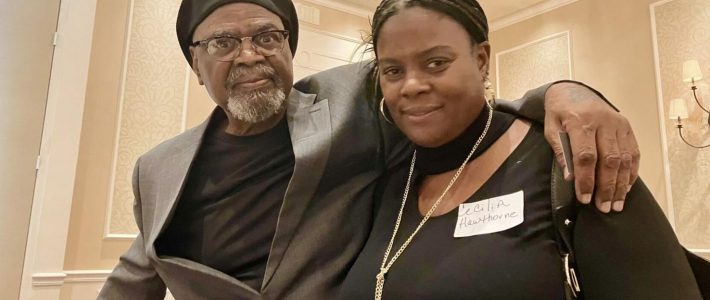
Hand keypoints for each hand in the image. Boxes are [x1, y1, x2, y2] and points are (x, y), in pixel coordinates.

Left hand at [544, 82, 639, 212]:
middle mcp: (603, 122)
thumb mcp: (551, 129)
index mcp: (580, 121)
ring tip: (616, 204)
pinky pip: (633, 153)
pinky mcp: (627, 127)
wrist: (574, 91)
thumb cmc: (559, 113)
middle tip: (603, 208)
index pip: (586, 155)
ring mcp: (619, 124)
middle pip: (609, 160)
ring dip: (621, 184)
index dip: (586, 179)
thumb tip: (570, 178)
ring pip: (624, 158)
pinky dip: (631, 172)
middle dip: (606, 187)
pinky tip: (626, 188)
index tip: (584, 198)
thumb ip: (561, 151)